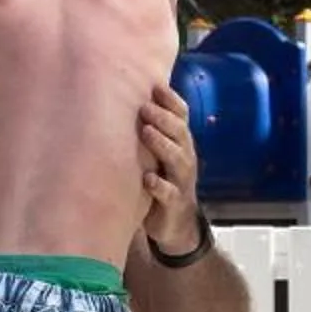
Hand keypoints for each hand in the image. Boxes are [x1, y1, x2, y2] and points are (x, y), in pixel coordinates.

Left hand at [136, 82, 203, 252]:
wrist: (174, 224)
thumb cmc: (161, 180)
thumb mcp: (158, 155)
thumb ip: (149, 131)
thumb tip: (125, 98)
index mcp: (181, 143)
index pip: (182, 117)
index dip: (172, 101)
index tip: (156, 87)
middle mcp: (185, 159)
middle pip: (180, 134)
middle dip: (164, 119)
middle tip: (145, 108)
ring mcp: (182, 182)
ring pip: (177, 160)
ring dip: (162, 145)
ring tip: (146, 133)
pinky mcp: (174, 204)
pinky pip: (169, 194)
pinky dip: (159, 186)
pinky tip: (147, 179)